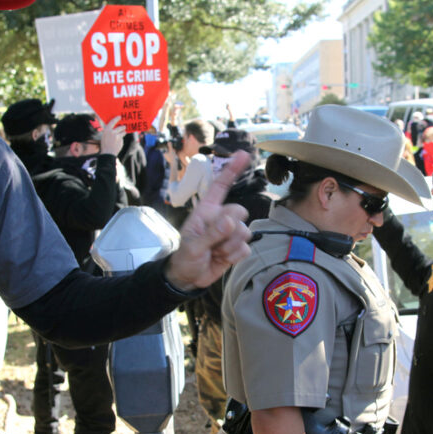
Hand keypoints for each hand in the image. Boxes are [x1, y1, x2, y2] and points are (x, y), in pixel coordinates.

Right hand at [97, 115, 125, 155]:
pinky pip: (122, 138)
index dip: (116, 118)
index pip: (112, 122)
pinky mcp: (120, 140)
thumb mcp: (105, 136)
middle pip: (120, 127)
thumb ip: (110, 131)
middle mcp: (112, 132)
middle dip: (123, 127)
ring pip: (123, 132)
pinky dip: (121, 139)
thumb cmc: (105, 144)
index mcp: (107, 130)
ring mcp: (117, 136)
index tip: (120, 117)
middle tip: (124, 126)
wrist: (108, 153)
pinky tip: (118, 142)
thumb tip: (116, 126)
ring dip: (123, 133)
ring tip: (121, 135)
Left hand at [165, 152, 251, 289]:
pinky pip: (246, 249)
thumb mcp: (193, 246)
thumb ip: (212, 233)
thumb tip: (231, 221)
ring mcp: (230, 233)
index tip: (244, 154)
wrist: (189, 279)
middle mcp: (221, 218)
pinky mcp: (237, 248)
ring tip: (214, 252)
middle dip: (230, 229)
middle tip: (214, 242)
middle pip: (240, 212)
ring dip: (229, 246)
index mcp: (207, 211)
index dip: (232, 169)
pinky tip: (222, 259)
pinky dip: (234, 257)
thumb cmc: (186, 258)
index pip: (221, 186)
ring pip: (245, 233)